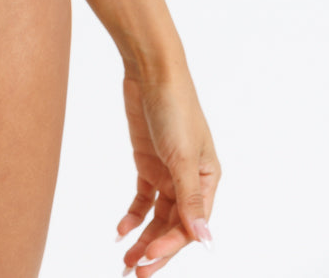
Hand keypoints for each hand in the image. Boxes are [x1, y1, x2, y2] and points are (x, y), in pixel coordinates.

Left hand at [115, 66, 220, 274]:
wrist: (151, 71)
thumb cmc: (175, 108)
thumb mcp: (181, 157)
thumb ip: (190, 201)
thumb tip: (206, 241)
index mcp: (208, 180)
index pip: (190, 224)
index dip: (170, 245)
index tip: (148, 258)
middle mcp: (190, 180)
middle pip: (174, 225)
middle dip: (156, 250)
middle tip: (135, 272)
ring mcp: (167, 172)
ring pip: (157, 216)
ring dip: (142, 238)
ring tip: (125, 260)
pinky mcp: (148, 163)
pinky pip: (142, 198)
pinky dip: (132, 215)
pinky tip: (120, 230)